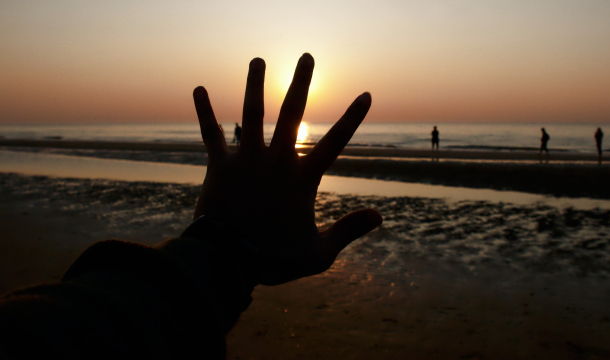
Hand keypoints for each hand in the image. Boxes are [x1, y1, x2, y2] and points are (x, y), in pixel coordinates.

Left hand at [192, 53, 381, 285]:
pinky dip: (204, 111)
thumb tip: (379, 216)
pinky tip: (198, 88)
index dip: (352, 118)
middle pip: (292, 113)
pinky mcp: (219, 166)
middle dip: (301, 83)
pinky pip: (211, 134)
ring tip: (258, 60)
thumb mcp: (319, 253)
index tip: (366, 94)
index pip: (335, 142)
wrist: (227, 261)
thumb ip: (349, 230)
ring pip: (252, 113)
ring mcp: (246, 160)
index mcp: (302, 178)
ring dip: (255, 85)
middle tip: (306, 56)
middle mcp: (276, 160)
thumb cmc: (274, 259)